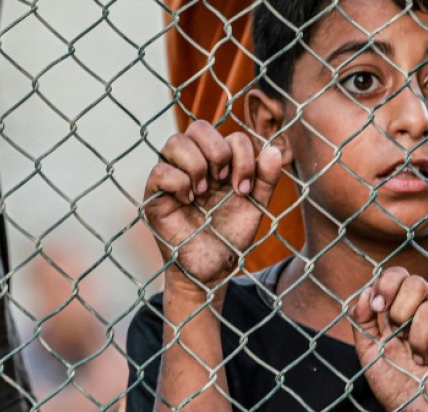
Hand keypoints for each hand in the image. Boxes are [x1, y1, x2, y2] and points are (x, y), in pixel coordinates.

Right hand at [143, 121, 282, 286]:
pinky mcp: (154, 195)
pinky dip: (178, 183)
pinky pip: (159, 171)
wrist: (213, 268)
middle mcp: (193, 164)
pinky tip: (187, 201)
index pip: (229, 136)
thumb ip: (266, 178)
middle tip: (223, 182)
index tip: (244, 189)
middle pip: (198, 126)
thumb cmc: (230, 235)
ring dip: (196, 165)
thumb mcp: (255, 206)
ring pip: (174, 141)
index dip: (242, 156)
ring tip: (203, 192)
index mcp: (218, 163)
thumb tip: (273, 149)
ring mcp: (172, 177)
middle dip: (217, 151)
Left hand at [351, 267, 427, 411]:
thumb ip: (361, 320)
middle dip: (399, 311)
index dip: (387, 284)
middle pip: (418, 282)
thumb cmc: (392, 383)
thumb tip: (367, 293)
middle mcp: (426, 312)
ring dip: (417, 341)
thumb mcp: (367, 350)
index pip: (399, 275)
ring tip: (417, 359)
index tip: (377, 308)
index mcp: (403, 309)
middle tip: (397, 336)